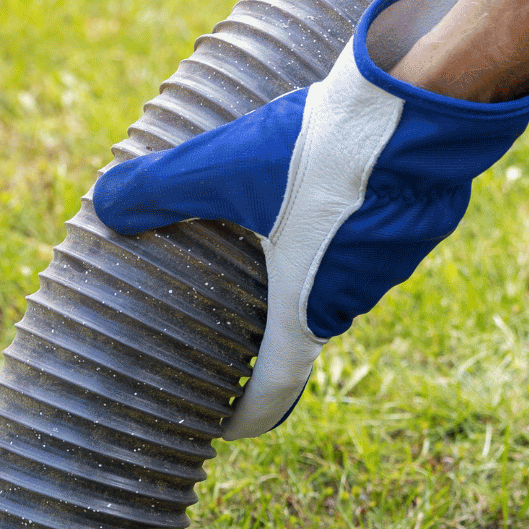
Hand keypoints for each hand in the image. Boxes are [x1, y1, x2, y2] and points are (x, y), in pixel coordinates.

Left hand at [91, 0, 528, 439]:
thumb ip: (159, 189)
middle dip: (262, 324)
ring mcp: (390, 263)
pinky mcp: (415, 224)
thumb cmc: (321, 151)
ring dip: (301, 265)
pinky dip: (335, 227)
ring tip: (265, 236)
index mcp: (304, 306)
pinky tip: (315, 189)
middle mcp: (350, 298)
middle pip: (297, 324)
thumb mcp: (221, 167)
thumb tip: (104, 202)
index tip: (224, 425)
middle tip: (222, 309)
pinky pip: (363, 241)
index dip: (247, 413)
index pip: (274, 387)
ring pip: (332, 277)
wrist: (425, 103)